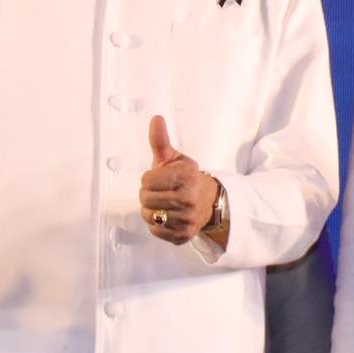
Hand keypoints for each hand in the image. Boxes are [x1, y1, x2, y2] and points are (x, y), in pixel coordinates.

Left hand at [141, 116, 220, 242]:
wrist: (208, 201)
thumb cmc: (186, 178)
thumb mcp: (175, 158)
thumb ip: (161, 141)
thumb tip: (156, 118)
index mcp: (186, 177)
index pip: (146, 180)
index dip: (149, 179)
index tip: (159, 178)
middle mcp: (189, 199)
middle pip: (145, 199)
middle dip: (148, 195)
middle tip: (160, 192)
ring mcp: (187, 218)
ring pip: (149, 216)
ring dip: (151, 210)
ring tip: (163, 204)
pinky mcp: (184, 234)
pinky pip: (156, 231)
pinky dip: (157, 225)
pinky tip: (167, 216)